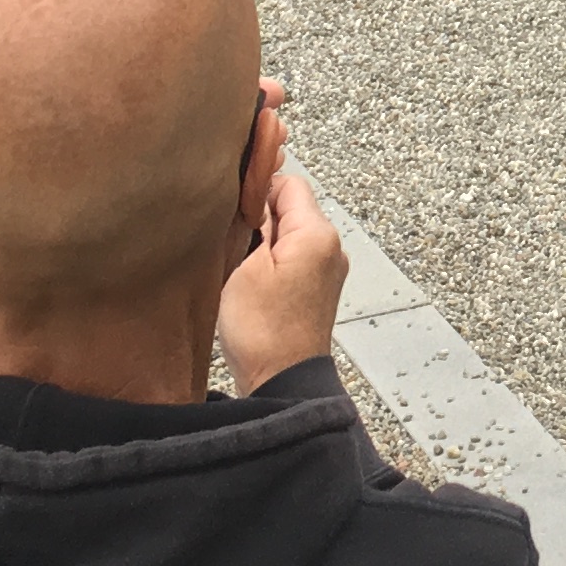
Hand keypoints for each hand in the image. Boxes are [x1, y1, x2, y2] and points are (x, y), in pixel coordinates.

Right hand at [217, 168, 346, 393]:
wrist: (283, 382)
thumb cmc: (261, 329)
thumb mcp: (245, 266)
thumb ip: (255, 223)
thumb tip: (257, 198)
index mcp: (317, 233)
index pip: (288, 184)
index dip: (256, 191)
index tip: (233, 212)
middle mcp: (332, 246)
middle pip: (292, 209)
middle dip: (261, 218)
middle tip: (234, 243)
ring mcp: (330, 268)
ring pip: (293, 234)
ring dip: (267, 243)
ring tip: (243, 268)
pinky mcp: (321, 288)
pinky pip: (297, 258)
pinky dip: (276, 262)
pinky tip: (256, 283)